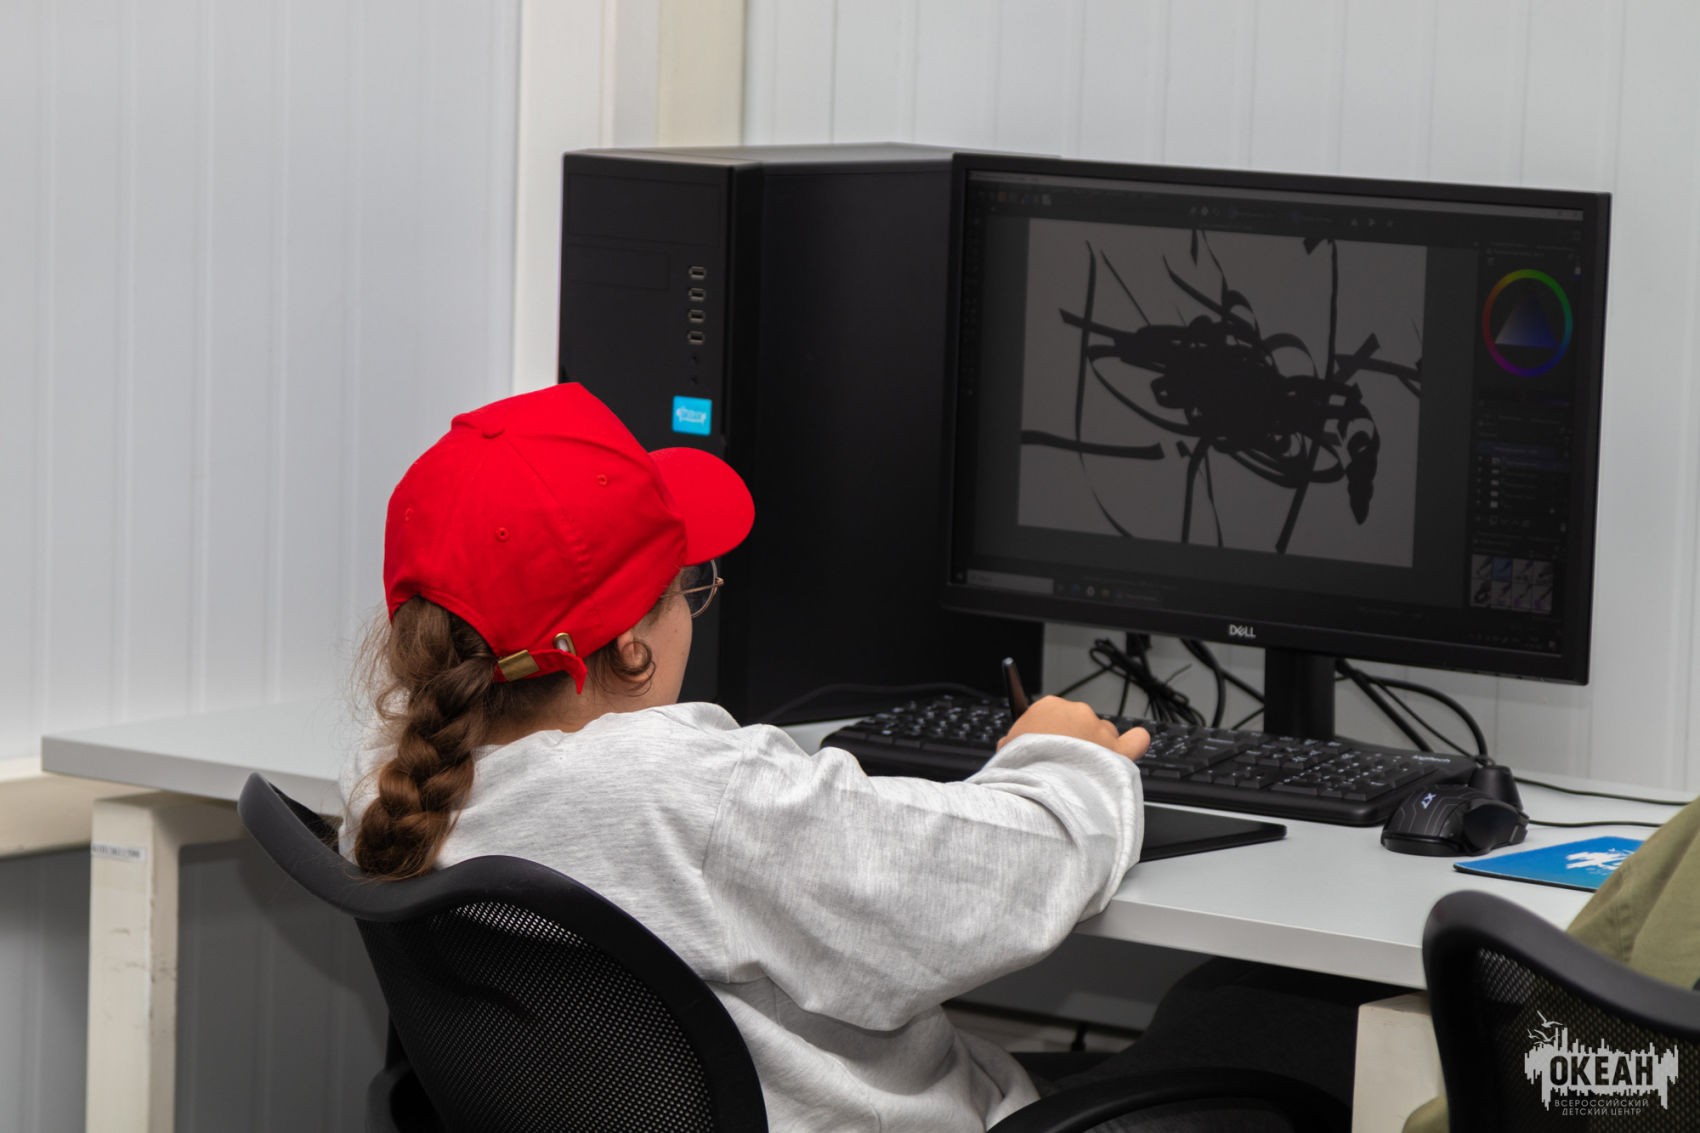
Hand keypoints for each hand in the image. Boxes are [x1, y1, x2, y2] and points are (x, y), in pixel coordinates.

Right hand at [996, 695, 1149, 761]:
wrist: (1045, 793)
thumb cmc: (1023, 772)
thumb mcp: (1006, 752)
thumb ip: (1015, 744)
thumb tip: (1012, 746)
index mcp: (1047, 707)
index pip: (1049, 715)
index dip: (1046, 735)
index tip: (1043, 750)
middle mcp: (1077, 713)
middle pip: (1078, 723)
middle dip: (1072, 742)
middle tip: (1062, 767)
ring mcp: (1100, 730)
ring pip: (1103, 734)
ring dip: (1097, 749)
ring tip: (1086, 774)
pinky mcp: (1119, 750)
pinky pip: (1135, 740)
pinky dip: (1134, 743)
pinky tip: (1131, 747)